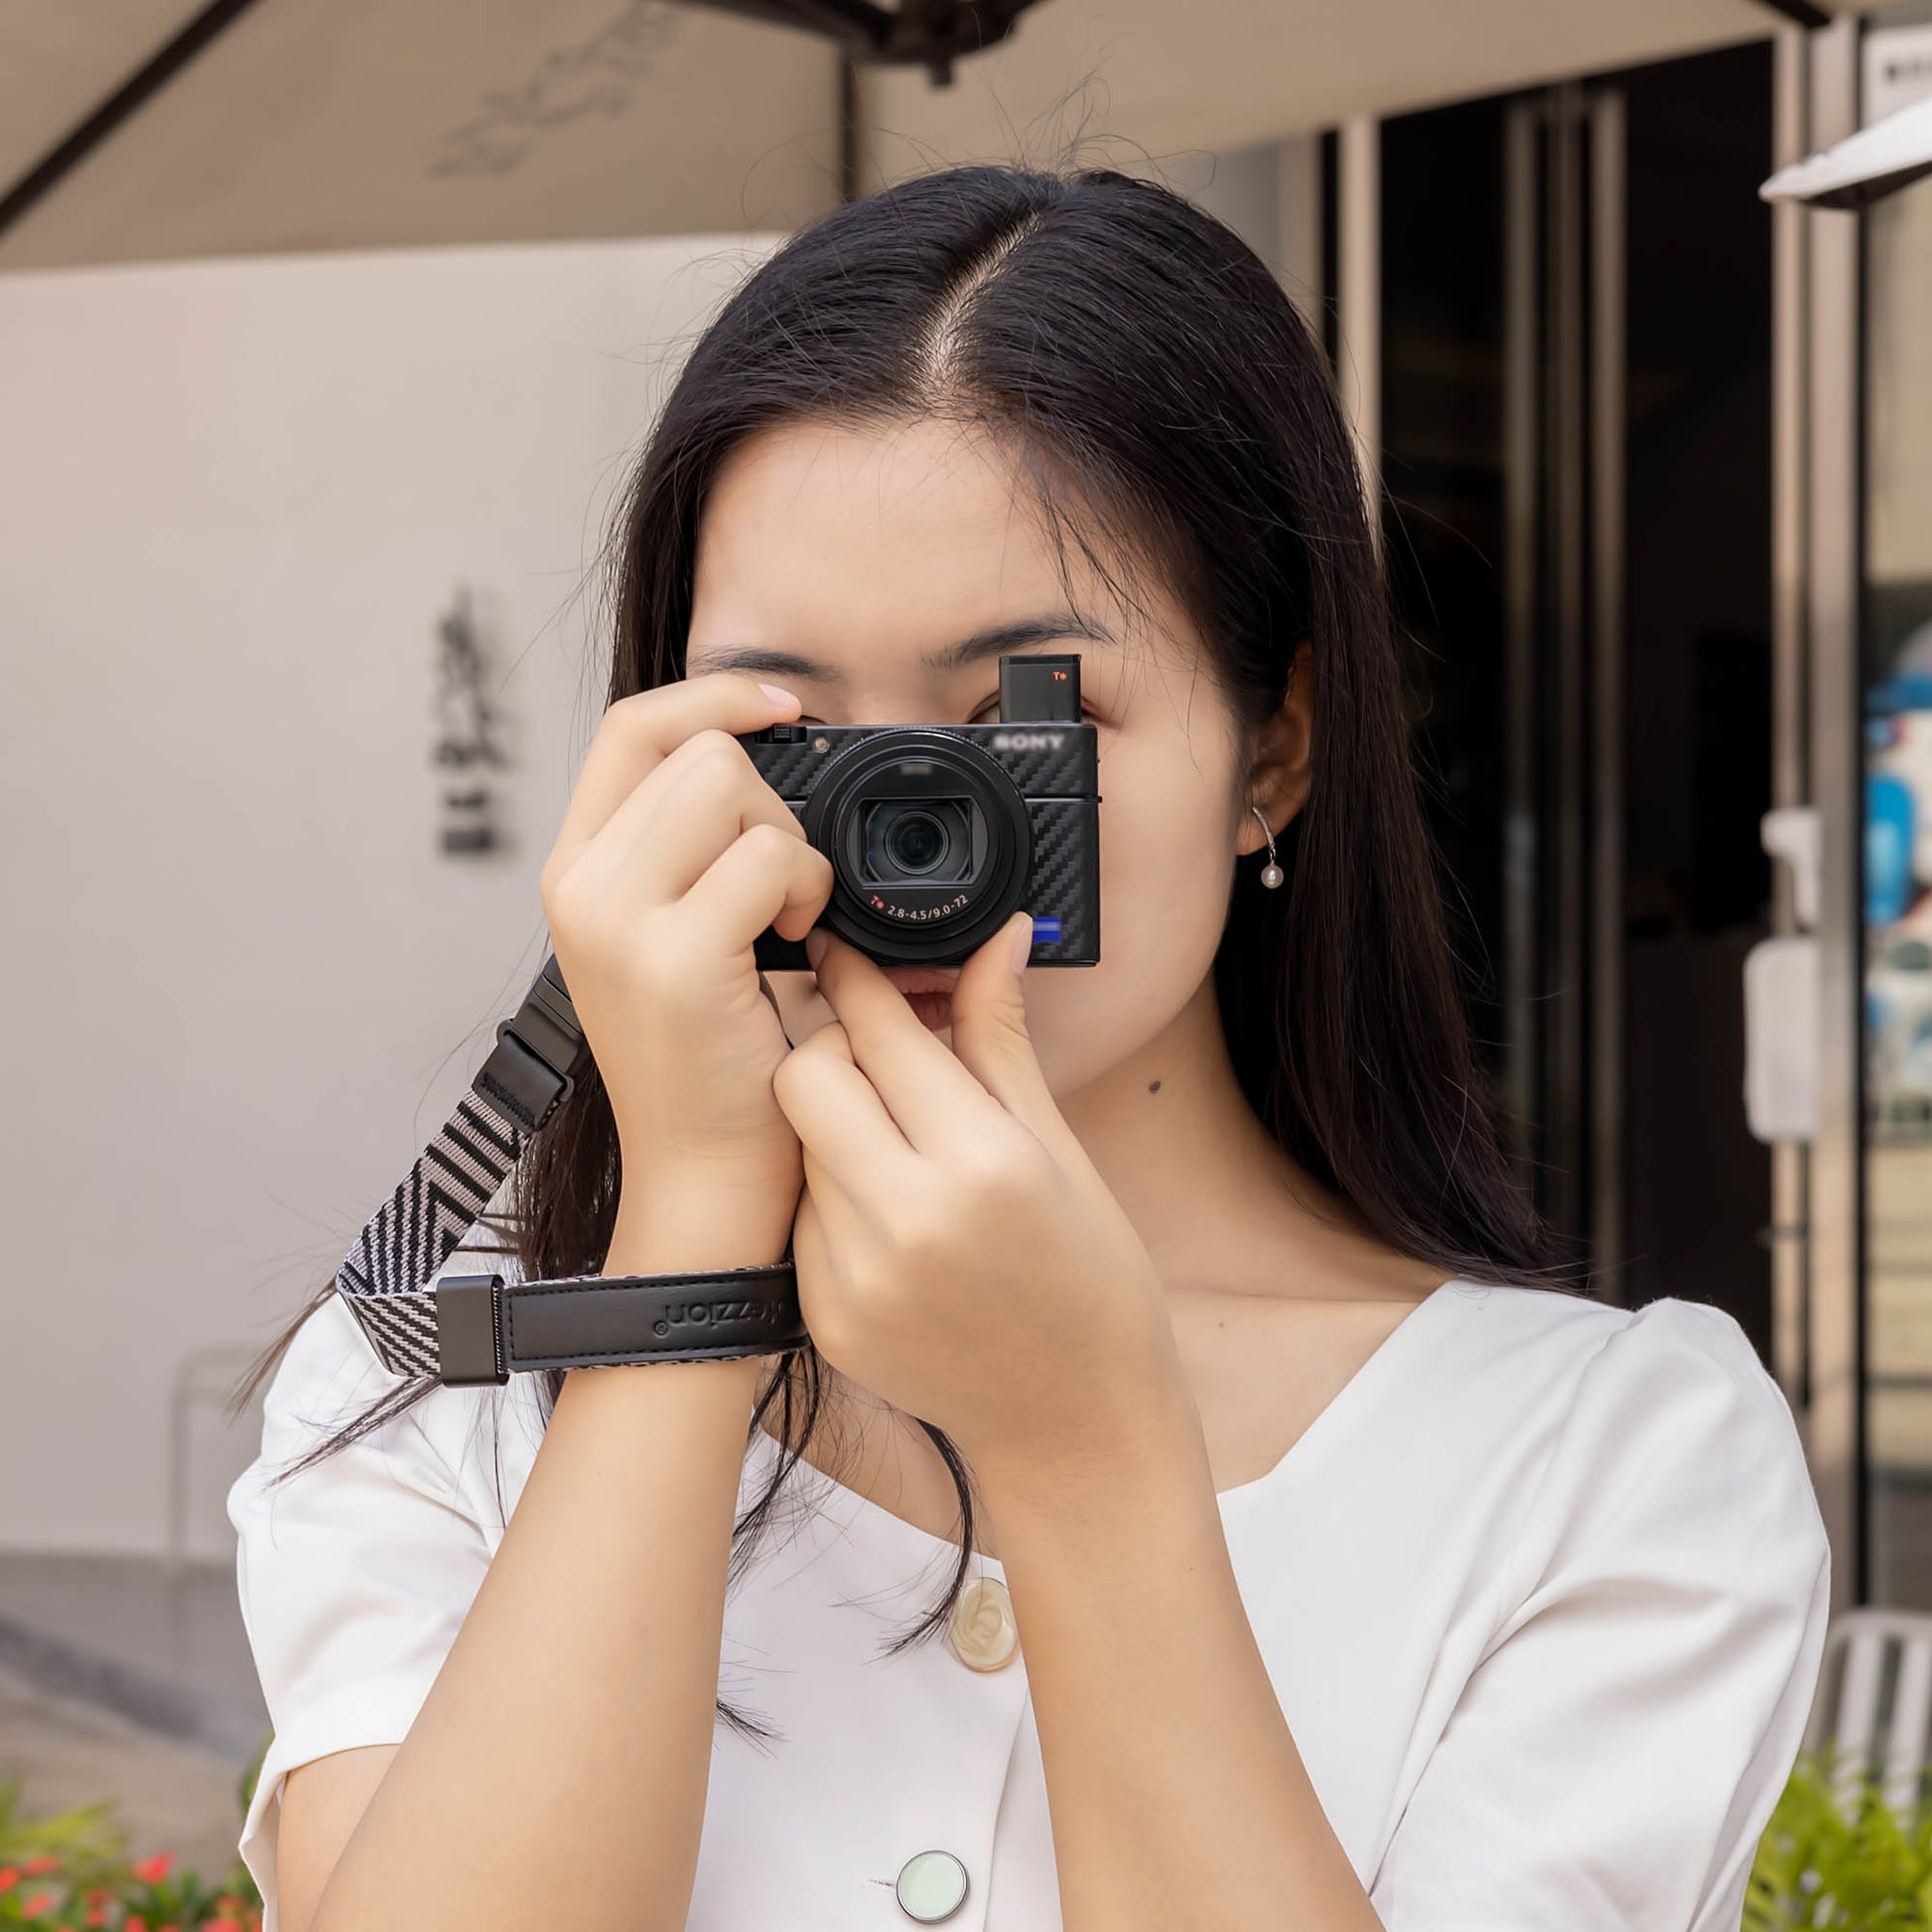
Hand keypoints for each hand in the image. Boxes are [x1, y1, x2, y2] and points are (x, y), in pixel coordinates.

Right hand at [538, 674, 832, 1235]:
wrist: (706, 1175)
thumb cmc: (712, 1060)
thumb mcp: (675, 932)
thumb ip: (690, 847)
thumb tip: (755, 751)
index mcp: (577, 870)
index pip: (634, 726)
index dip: (715, 694)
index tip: (784, 706)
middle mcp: (580, 887)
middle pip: (698, 750)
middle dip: (770, 803)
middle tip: (783, 890)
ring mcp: (617, 920)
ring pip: (732, 787)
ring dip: (792, 846)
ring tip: (789, 920)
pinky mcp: (673, 958)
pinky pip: (770, 857)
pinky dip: (808, 889)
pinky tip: (798, 943)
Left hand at [769, 913, 1190, 1487]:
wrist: (1074, 1422)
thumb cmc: (1090, 1279)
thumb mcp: (1059, 1149)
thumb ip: (1000, 1040)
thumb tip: (996, 938)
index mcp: (982, 1165)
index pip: (883, 1032)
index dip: (860, 976)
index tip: (850, 949)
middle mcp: (908, 1220)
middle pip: (807, 1073)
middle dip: (835, 1045)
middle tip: (880, 1054)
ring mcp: (855, 1276)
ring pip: (798, 1141)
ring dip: (835, 1120)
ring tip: (897, 1140)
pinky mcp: (824, 1316)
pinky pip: (802, 1212)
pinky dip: (834, 1191)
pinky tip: (889, 1210)